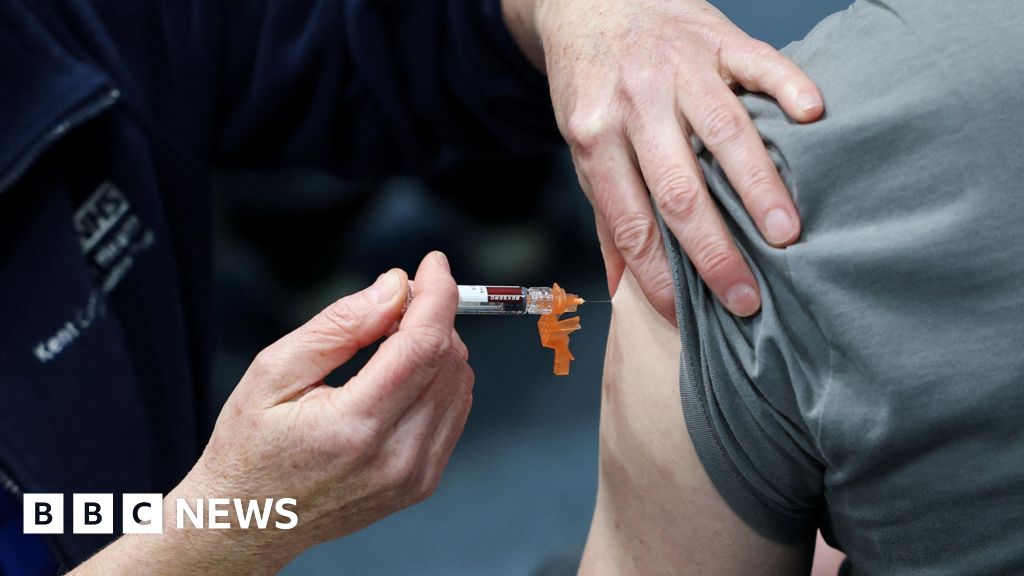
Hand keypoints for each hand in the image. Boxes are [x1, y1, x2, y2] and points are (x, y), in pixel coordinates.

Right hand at [72, 252, 472, 574]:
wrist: (249, 523)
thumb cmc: (249, 447)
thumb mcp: (273, 371)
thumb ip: (339, 326)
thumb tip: (395, 288)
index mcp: (354, 426)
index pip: (423, 345)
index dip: (436, 294)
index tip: (433, 263)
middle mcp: (395, 456)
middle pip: (449, 360)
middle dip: (431, 316)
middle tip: (393, 303)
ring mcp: (414, 475)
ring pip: (460, 383)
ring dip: (437, 346)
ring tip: (388, 342)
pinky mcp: (422, 483)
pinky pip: (454, 411)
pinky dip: (438, 379)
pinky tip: (401, 374)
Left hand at [504, 0, 823, 318]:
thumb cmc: (590, 84)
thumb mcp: (581, 144)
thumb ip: (605, 211)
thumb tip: (619, 285)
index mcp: (595, 138)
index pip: (629, 221)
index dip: (657, 273)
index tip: (686, 315)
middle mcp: (636, 105)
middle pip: (678, 189)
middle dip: (714, 250)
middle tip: (746, 296)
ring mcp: (678, 69)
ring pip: (722, 132)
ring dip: (757, 185)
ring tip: (787, 234)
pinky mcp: (715, 37)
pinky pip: (757, 62)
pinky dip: (787, 86)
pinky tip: (812, 117)